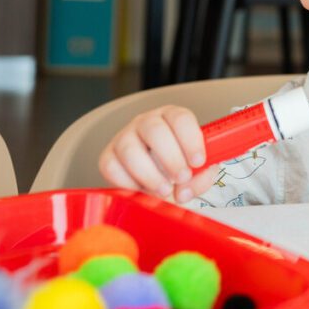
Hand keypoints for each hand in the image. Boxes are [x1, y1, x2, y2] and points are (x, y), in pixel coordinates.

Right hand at [99, 105, 217, 203]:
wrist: (155, 182)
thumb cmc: (177, 170)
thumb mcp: (195, 172)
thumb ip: (200, 178)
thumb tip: (186, 189)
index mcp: (171, 117)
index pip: (180, 118)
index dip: (191, 140)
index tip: (198, 162)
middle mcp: (146, 122)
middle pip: (155, 130)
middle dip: (171, 158)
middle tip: (182, 178)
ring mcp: (124, 137)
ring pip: (130, 149)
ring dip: (150, 174)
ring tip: (164, 190)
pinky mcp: (108, 157)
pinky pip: (111, 167)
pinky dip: (128, 183)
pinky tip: (143, 190)